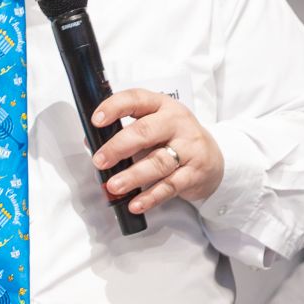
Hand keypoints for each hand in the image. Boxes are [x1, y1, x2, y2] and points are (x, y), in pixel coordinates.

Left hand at [91, 89, 225, 215]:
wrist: (212, 158)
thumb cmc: (175, 139)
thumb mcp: (154, 127)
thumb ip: (124, 132)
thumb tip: (91, 143)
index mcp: (162, 105)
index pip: (136, 99)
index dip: (114, 107)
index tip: (96, 120)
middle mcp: (177, 123)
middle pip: (145, 132)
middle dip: (119, 146)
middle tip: (100, 160)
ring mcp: (189, 147)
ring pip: (158, 162)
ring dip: (133, 175)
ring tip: (114, 185)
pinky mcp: (194, 173)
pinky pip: (170, 186)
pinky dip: (151, 196)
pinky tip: (136, 203)